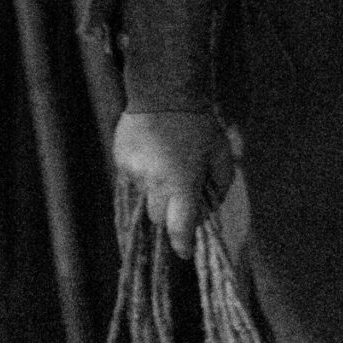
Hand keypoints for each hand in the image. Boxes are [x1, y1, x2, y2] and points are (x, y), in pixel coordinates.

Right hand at [113, 108, 235, 256]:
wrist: (164, 90)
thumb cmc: (200, 124)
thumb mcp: (221, 156)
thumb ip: (218, 188)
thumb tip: (207, 209)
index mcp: (182, 184)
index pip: (180, 228)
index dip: (182, 244)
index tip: (186, 252)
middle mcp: (155, 182)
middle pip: (159, 217)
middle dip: (171, 213)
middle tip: (182, 194)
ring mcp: (134, 171)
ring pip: (145, 198)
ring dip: (157, 193)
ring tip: (167, 166)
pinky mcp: (121, 160)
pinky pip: (133, 179)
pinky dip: (144, 174)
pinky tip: (153, 152)